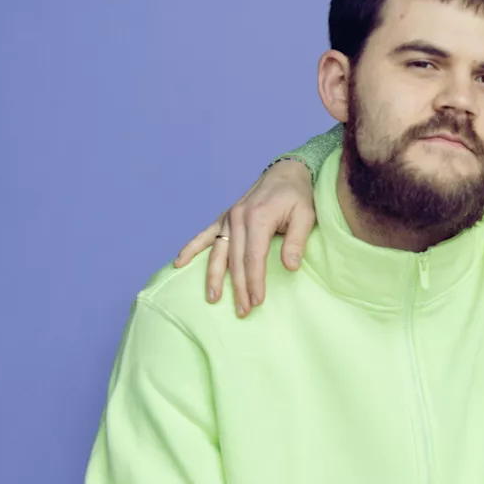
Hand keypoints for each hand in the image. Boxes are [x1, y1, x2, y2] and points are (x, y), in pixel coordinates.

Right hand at [174, 158, 316, 316]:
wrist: (286, 173)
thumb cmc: (298, 196)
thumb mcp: (305, 216)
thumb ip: (296, 241)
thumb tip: (289, 267)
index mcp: (257, 218)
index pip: (253, 258)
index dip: (254, 281)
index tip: (257, 301)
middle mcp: (237, 218)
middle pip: (235, 260)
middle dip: (238, 287)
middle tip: (243, 311)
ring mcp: (228, 218)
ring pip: (218, 253)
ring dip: (214, 277)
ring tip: (212, 298)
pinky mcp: (224, 218)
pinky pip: (205, 235)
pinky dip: (191, 248)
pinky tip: (178, 263)